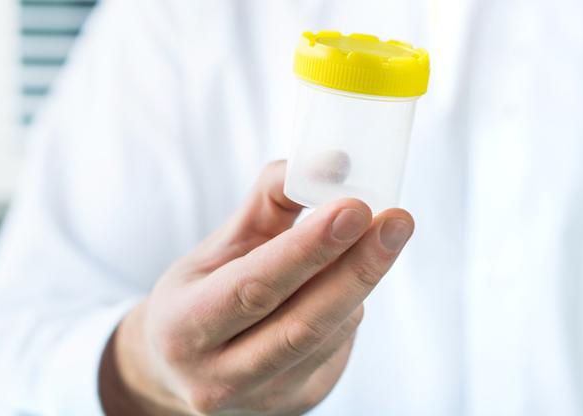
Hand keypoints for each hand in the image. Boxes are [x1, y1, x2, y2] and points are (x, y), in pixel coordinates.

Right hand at [99, 161, 413, 414]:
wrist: (184, 367)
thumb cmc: (202, 293)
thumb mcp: (219, 245)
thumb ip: (271, 201)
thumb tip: (333, 164)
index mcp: (184, 328)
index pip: (255, 286)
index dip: (308, 249)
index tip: (355, 207)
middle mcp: (218, 377)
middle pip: (303, 323)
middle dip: (358, 268)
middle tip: (398, 221)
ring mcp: (261, 401)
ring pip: (329, 336)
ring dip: (357, 283)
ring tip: (368, 240)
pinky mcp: (295, 405)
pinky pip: (337, 349)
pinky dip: (348, 307)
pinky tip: (345, 283)